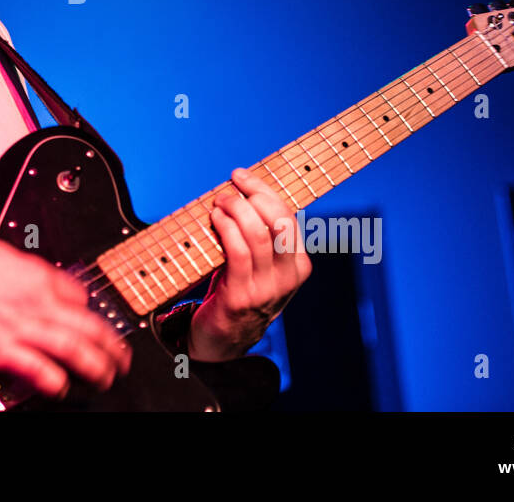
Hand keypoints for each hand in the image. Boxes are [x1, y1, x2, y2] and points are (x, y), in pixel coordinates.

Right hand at [0, 238, 131, 398]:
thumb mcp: (7, 255)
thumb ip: (30, 272)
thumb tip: (44, 282)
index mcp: (39, 277)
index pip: (78, 295)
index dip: (87, 309)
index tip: (89, 319)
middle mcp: (38, 302)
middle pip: (88, 326)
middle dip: (111, 344)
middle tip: (121, 356)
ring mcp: (23, 328)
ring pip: (73, 349)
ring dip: (95, 365)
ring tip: (105, 376)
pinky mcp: (2, 350)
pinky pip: (38, 370)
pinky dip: (55, 381)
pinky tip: (62, 387)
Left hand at [188, 168, 311, 361]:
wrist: (224, 338)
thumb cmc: (239, 289)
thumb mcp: (260, 264)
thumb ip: (261, 235)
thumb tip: (242, 191)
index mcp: (299, 265)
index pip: (288, 217)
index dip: (264, 191)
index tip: (242, 175)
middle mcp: (288, 277)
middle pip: (278, 222)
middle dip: (252, 196)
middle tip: (229, 189)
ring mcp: (266, 289)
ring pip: (258, 234)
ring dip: (235, 210)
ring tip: (219, 202)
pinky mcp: (242, 296)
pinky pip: (237, 251)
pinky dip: (225, 228)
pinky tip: (215, 219)